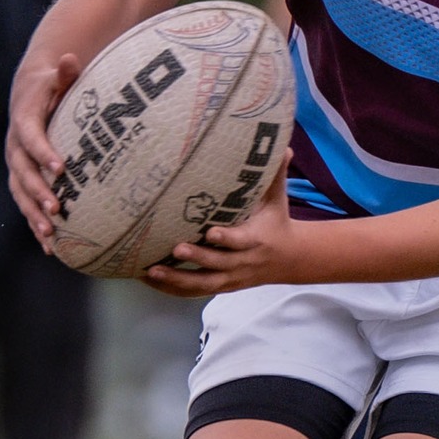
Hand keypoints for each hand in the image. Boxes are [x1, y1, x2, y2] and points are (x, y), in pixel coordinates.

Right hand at [6, 53, 81, 247]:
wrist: (30, 97)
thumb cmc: (52, 88)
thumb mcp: (58, 78)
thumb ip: (66, 75)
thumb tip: (70, 59)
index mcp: (24, 122)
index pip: (31, 137)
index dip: (43, 152)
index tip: (61, 167)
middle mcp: (15, 148)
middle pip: (23, 173)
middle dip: (38, 191)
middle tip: (57, 207)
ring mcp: (17, 167)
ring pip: (21, 194)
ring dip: (34, 215)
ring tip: (51, 235)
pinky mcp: (22, 181)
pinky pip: (26, 205)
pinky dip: (36, 225)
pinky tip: (51, 248)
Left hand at [144, 163, 300, 296]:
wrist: (288, 260)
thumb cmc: (276, 223)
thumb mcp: (278, 200)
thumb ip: (276, 175)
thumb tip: (283, 147)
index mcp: (256, 240)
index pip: (240, 242)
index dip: (226, 239)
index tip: (210, 232)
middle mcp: (242, 262)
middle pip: (218, 264)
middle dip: (197, 257)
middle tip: (175, 248)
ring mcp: (231, 278)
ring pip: (203, 283)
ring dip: (177, 279)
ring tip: (152, 270)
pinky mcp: (221, 286)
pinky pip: (195, 291)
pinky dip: (173, 289)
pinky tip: (150, 280)